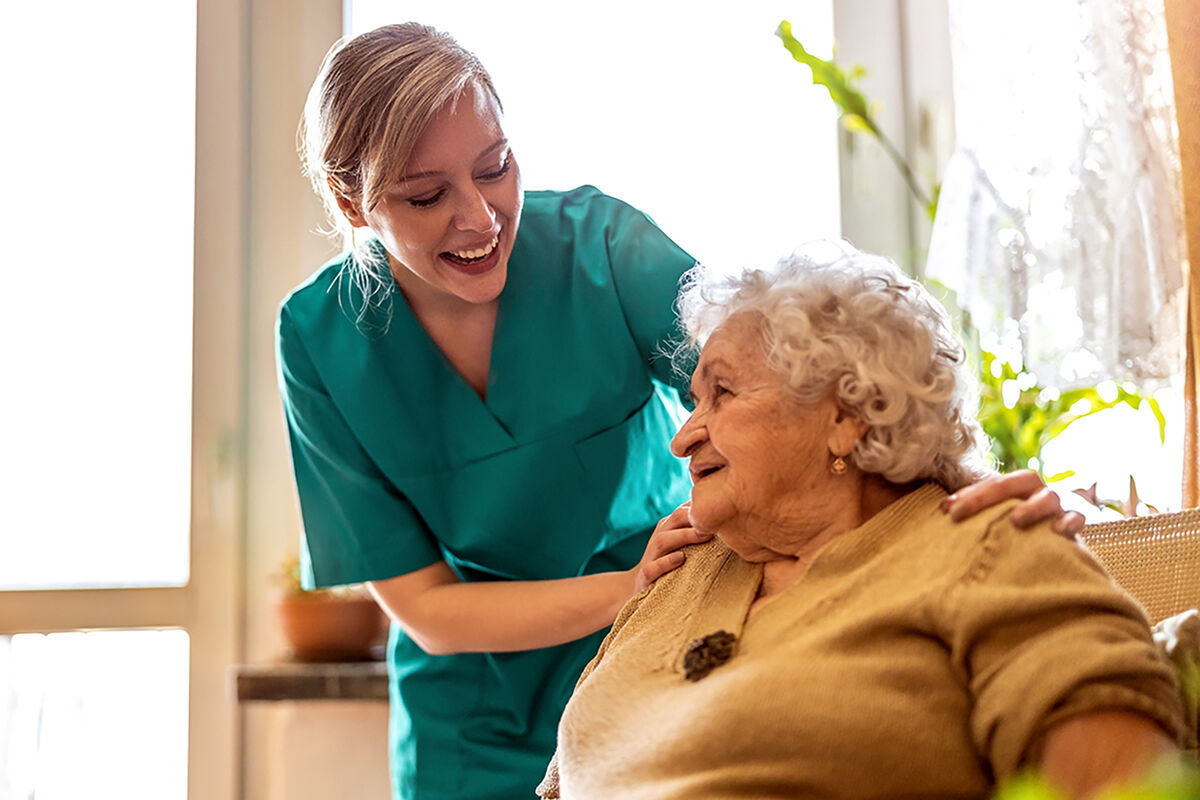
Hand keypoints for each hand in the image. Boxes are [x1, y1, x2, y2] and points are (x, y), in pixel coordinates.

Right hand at [629, 504, 712, 594]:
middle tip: (717, 521)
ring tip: (704, 536)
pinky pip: (651, 568)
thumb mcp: (684, 547)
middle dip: (693, 518)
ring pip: (662, 541)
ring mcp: (650, 558)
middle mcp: (658, 539)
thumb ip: (699, 534)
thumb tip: (729, 523)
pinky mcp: (644, 578)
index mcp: (667, 529)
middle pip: (673, 520)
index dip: (699, 507)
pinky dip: (665, 563)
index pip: (681, 512)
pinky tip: (681, 559)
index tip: (721, 506)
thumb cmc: (672, 565)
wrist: (644, 589)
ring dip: (683, 536)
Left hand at [942, 470, 1085, 537]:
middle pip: (1021, 479)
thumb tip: (942, 509)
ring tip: (1016, 520)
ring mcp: (1058, 506)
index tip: (947, 511)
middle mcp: (1038, 491)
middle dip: (991, 494)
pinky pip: (1077, 518)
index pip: (994, 481)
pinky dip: (1070, 522)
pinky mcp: (1075, 523)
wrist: (1059, 536)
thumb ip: (972, 508)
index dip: (970, 494)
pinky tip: (1057, 532)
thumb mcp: (995, 514)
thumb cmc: (1017, 524)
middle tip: (963, 513)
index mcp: (1018, 486)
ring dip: (1032, 507)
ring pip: (1050, 497)